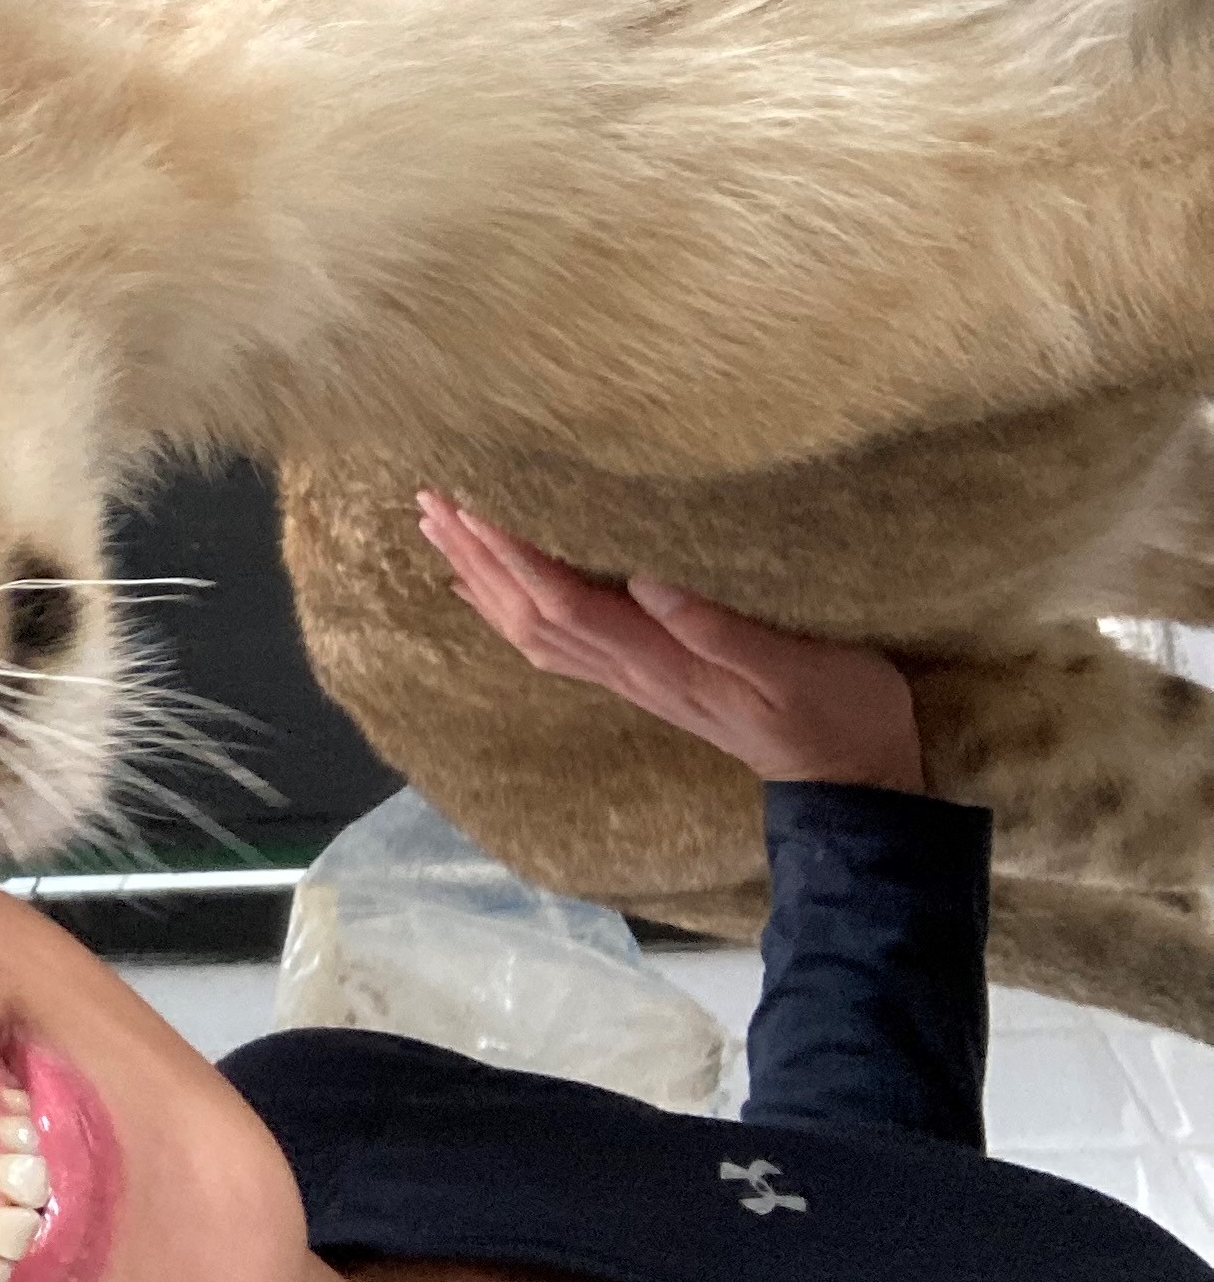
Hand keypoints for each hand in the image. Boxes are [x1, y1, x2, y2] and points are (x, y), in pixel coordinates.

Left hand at [415, 493, 926, 794]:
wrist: (850, 781)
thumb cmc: (837, 713)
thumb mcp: (799, 667)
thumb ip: (721, 628)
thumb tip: (644, 582)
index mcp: (662, 661)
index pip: (563, 602)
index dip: (514, 554)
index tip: (472, 505)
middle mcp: (630, 671)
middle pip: (527, 613)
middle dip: (477, 556)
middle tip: (430, 500)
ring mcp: (630, 679)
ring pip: (530, 629)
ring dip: (480, 577)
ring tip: (440, 530)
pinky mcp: (641, 679)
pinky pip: (551, 642)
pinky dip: (506, 609)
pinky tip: (485, 588)